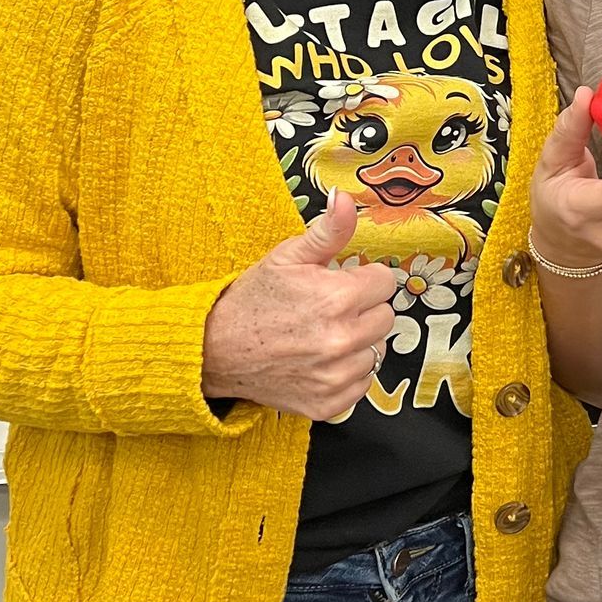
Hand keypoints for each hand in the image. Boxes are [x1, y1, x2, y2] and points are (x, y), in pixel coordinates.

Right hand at [201, 193, 398, 415]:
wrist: (215, 351)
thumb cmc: (252, 300)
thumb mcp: (287, 257)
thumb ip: (328, 230)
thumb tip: (346, 198)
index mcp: (338, 298)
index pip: (385, 282)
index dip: (362, 278)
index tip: (340, 283)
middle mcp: (342, 340)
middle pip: (386, 317)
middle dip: (362, 309)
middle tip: (328, 309)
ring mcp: (336, 376)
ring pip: (376, 351)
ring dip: (356, 343)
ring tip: (321, 335)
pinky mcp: (329, 403)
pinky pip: (362, 383)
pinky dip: (346, 372)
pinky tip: (319, 360)